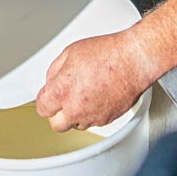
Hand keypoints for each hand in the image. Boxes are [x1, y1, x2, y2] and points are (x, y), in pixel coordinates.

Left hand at [36, 30, 153, 131]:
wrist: (134, 59)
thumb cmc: (108, 52)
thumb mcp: (72, 51)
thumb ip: (55, 70)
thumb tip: (52, 81)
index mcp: (62, 91)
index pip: (42, 108)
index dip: (47, 99)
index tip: (51, 94)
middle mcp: (74, 109)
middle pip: (56, 124)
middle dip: (59, 112)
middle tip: (67, 97)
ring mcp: (91, 116)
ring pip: (76, 123)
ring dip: (77, 112)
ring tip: (89, 91)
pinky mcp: (106, 119)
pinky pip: (94, 121)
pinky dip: (94, 111)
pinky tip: (100, 94)